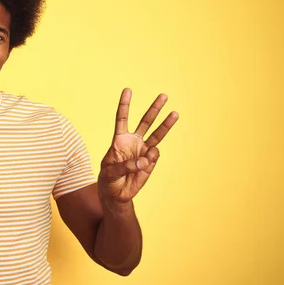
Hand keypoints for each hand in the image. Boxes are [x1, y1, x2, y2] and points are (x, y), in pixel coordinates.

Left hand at [98, 88, 178, 206]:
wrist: (116, 194)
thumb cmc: (108, 180)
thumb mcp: (109, 172)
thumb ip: (125, 166)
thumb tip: (146, 159)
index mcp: (119, 140)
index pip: (122, 118)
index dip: (125, 105)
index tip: (128, 90)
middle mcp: (133, 142)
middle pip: (145, 122)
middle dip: (154, 109)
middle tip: (164, 95)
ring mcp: (143, 151)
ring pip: (157, 135)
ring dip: (166, 124)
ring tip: (175, 113)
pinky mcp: (150, 162)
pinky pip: (154, 156)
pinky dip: (150, 159)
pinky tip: (143, 165)